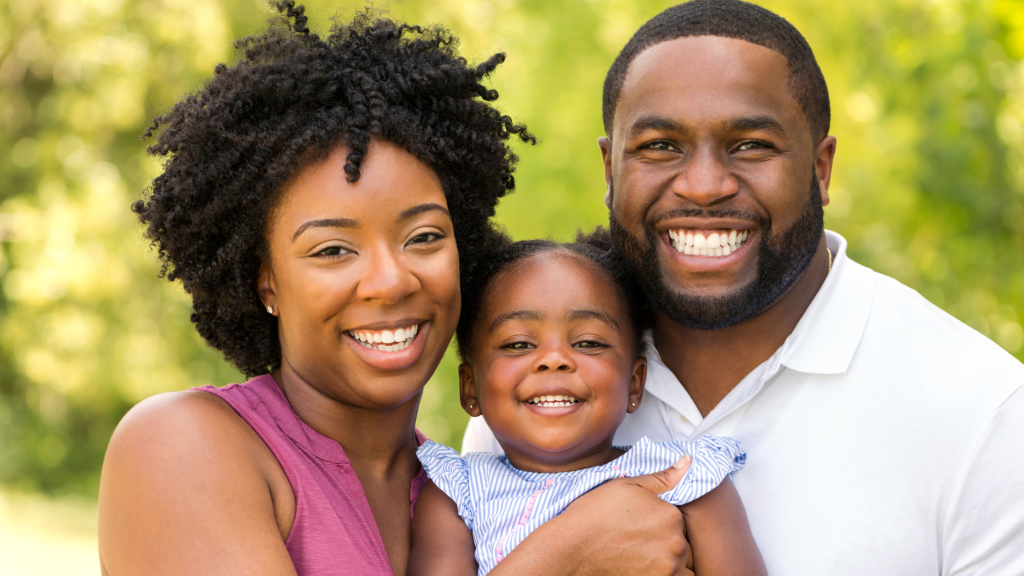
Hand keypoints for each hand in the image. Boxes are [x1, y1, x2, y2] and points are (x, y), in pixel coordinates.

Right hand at [496, 455, 694, 575]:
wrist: (571, 549)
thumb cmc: (593, 516)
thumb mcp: (626, 485)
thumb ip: (662, 477)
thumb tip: (687, 461)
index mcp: (671, 515)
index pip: (678, 520)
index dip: (659, 520)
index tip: (640, 522)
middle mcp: (675, 543)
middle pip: (680, 543)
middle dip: (664, 541)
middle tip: (635, 538)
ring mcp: (667, 567)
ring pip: (678, 563)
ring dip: (664, 559)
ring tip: (635, 552)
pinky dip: (661, 572)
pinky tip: (640, 564)